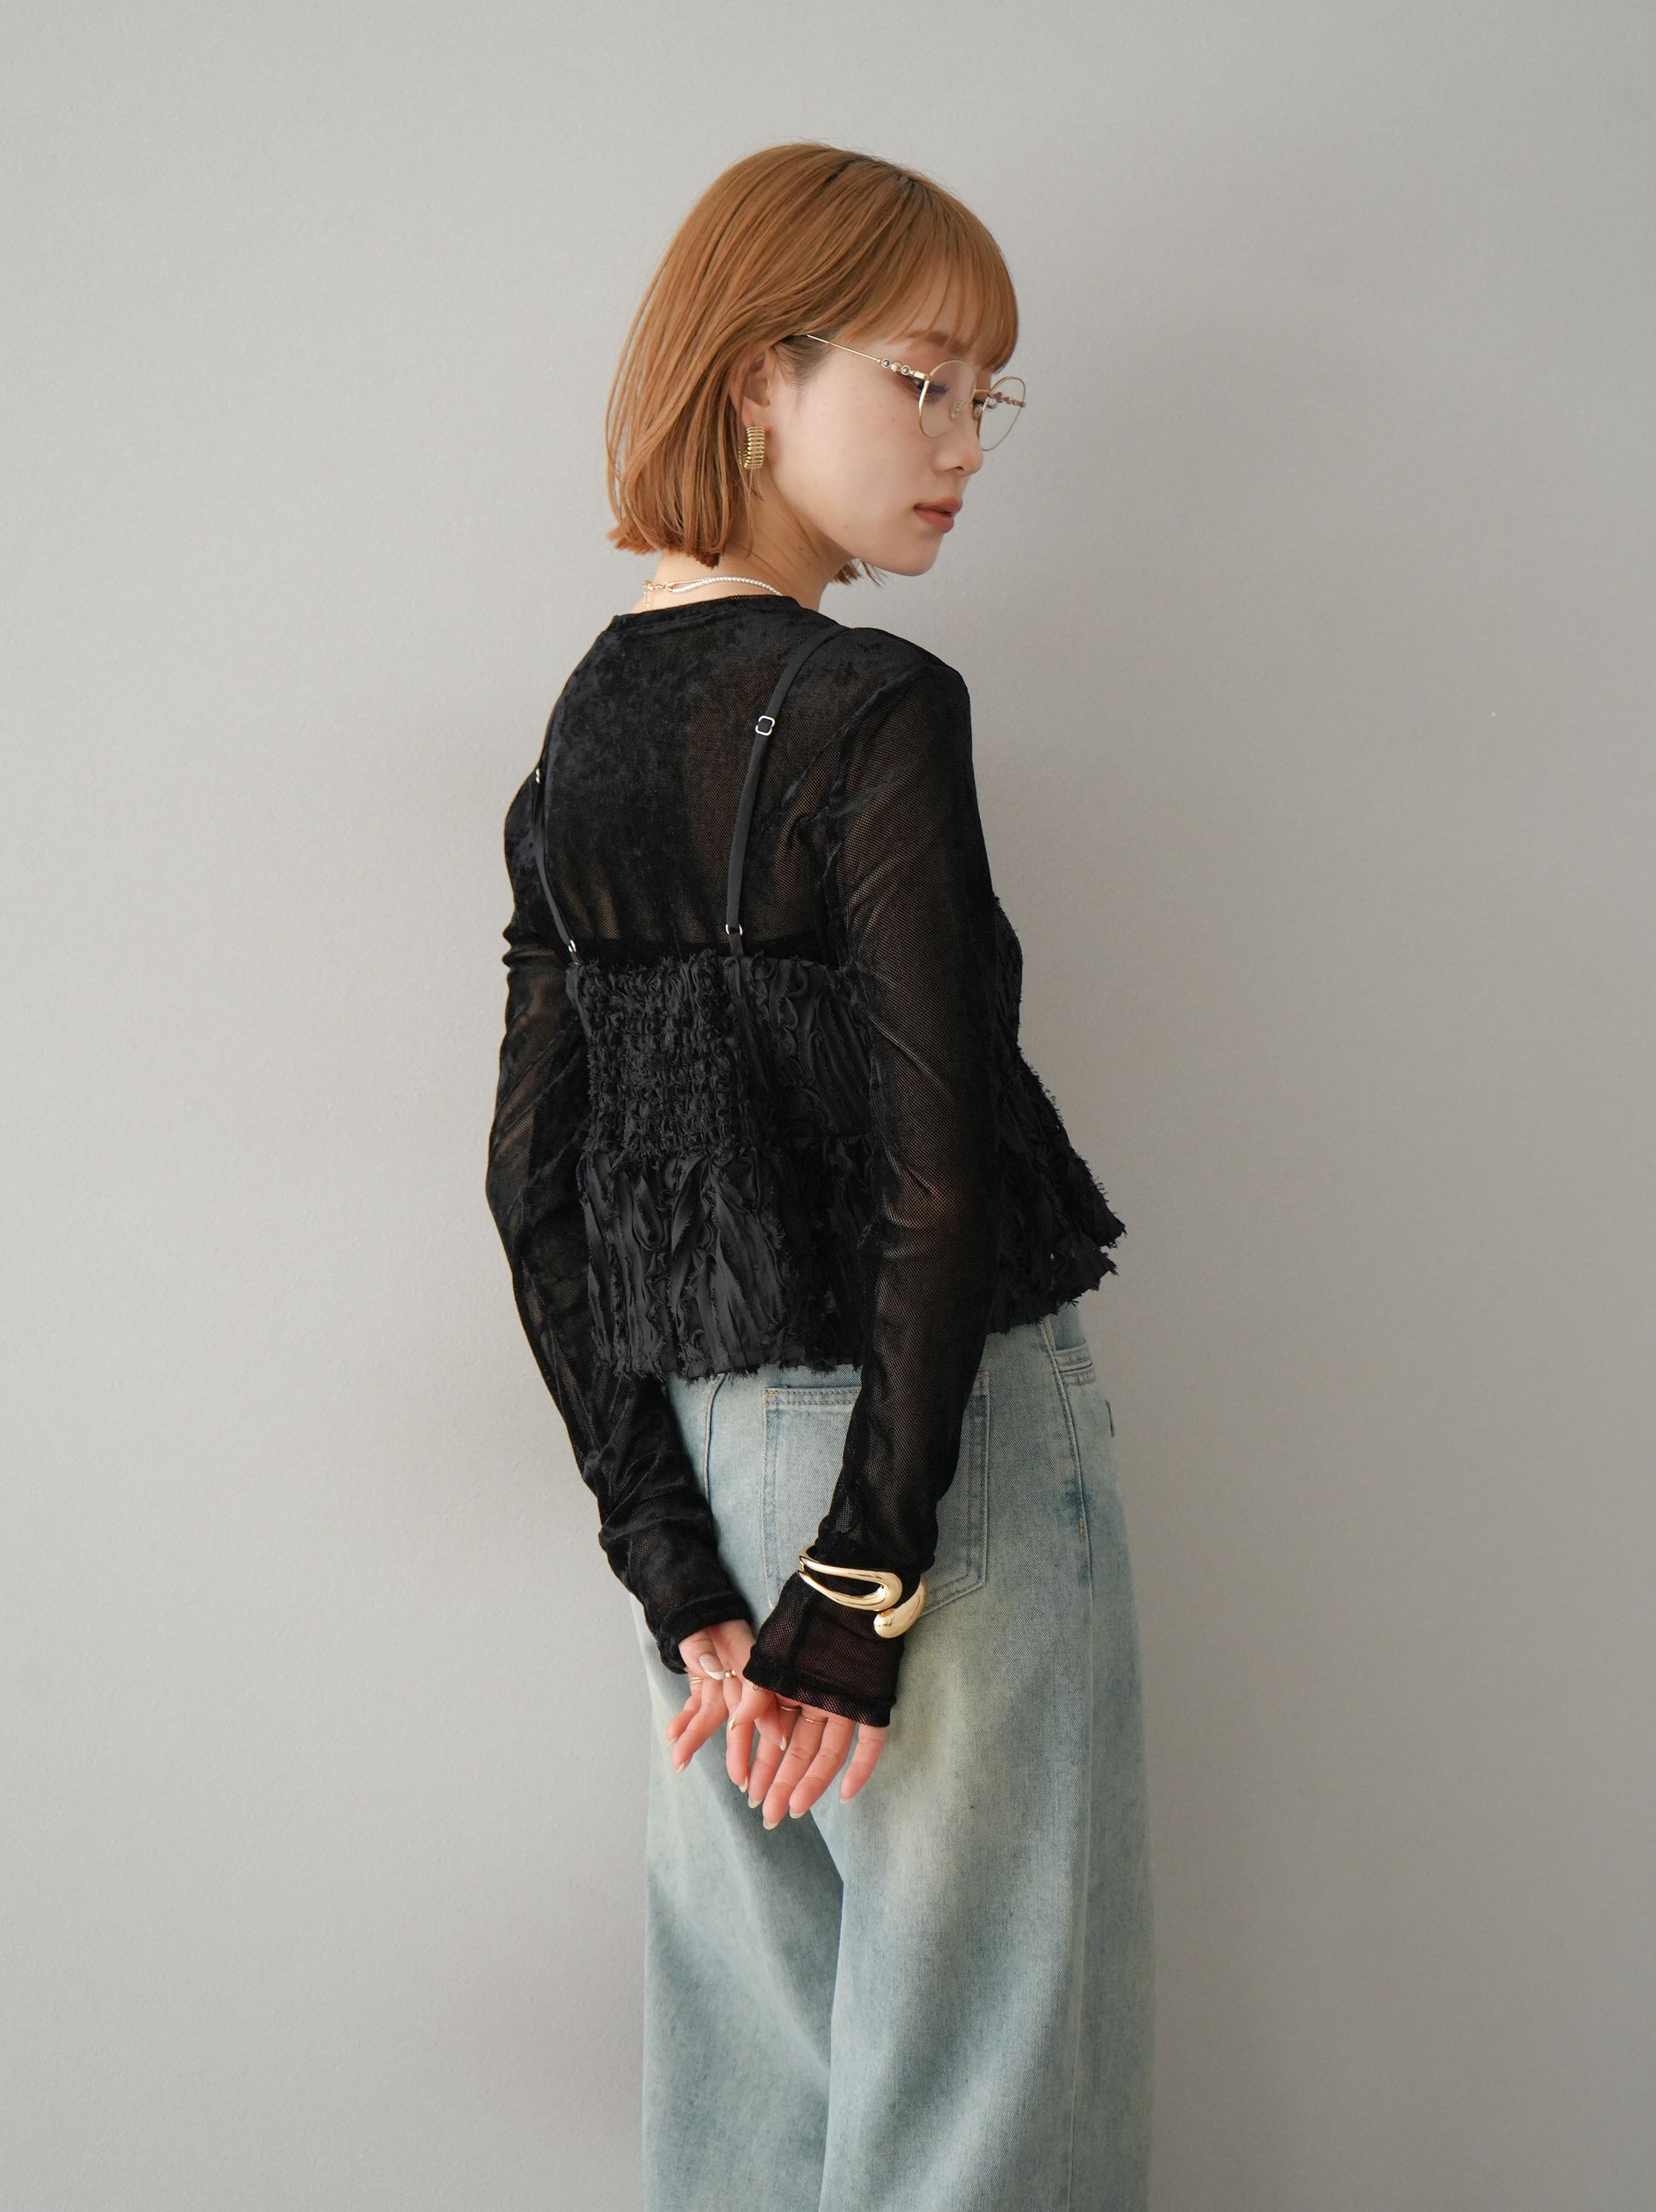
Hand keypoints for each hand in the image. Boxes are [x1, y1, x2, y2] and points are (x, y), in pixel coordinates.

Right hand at [671, 1621, 886, 1821]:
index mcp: (792, 1689)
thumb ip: (756, 1690)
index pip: (775, 1737)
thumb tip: (738, 1725)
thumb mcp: (771, 1654)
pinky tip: (846, 1794)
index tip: (748, 1790)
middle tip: (768, 1816)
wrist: (846, 1588)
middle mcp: (818, 1700)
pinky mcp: (872, 1700)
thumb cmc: (805, 1616)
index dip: (762, 1765)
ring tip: (792, 1809)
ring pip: (828, 1751)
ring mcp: (846, 1702)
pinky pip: (869, 1741)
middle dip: (781, 1784)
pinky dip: (860, 1767)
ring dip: (811, 1781)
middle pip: (799, 1750)